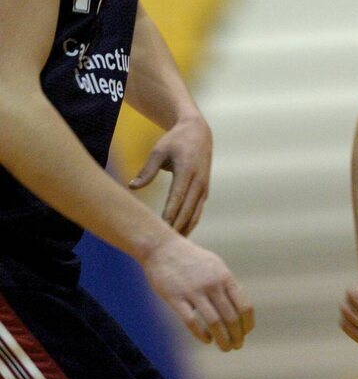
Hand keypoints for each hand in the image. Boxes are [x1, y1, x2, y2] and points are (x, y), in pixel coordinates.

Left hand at [130, 114, 211, 235]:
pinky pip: (198, 211)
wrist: (199, 132)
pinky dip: (190, 223)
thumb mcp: (158, 151)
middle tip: (163, 245)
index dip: (169, 215)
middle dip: (176, 228)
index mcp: (187, 171)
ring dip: (184, 229)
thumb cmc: (175, 141)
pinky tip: (180, 234)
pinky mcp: (205, 190)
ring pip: (195, 214)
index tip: (160, 230)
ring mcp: (204, 187)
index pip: (177, 198)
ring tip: (172, 246)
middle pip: (188, 211)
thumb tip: (132, 187)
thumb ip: (146, 171)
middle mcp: (199, 182)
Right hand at [142, 233, 254, 350]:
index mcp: (225, 277)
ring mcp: (194, 291)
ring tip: (226, 348)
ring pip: (214, 323)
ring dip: (222, 339)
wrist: (163, 248)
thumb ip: (227, 285)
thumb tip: (240, 307)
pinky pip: (192, 322)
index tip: (247, 332)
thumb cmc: (192, 259)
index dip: (248, 322)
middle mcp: (212, 284)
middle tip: (237, 345)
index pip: (244, 305)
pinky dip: (202, 334)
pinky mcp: (175, 298)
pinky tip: (207, 340)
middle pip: (231, 317)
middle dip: (237, 335)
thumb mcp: (216, 266)